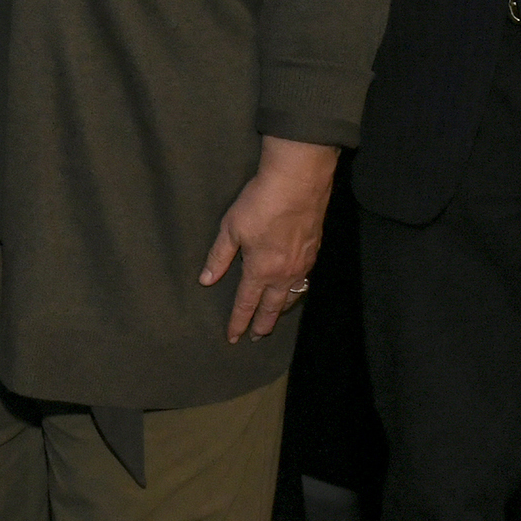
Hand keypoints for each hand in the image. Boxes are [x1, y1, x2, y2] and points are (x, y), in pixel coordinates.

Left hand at [199, 137, 339, 343]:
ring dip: (281, 310)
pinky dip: (296, 291)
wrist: (298, 182)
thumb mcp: (231, 228)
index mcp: (260, 270)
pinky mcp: (314, 251)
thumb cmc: (260, 203)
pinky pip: (304, 281)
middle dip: (263, 325)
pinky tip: (293, 287)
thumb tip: (206, 280)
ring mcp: (303, 264)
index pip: (246, 304)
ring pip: (292, 296)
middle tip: (257, 338)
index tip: (233, 337)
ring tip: (274, 317)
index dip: (238, 322)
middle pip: (273, 308)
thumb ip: (218, 257)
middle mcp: (284, 274)